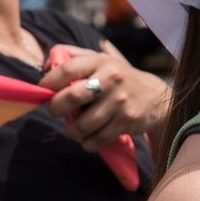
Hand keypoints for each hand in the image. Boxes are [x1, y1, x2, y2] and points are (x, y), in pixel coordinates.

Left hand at [39, 43, 169, 152]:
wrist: (157, 97)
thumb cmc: (118, 77)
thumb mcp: (101, 60)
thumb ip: (73, 57)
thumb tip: (44, 66)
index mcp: (100, 61)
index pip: (67, 69)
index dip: (49, 82)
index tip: (43, 91)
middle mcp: (111, 78)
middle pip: (72, 96)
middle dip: (56, 108)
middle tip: (56, 111)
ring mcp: (119, 101)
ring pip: (83, 124)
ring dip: (72, 130)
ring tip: (73, 128)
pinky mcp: (126, 121)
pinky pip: (97, 139)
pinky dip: (88, 143)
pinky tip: (89, 138)